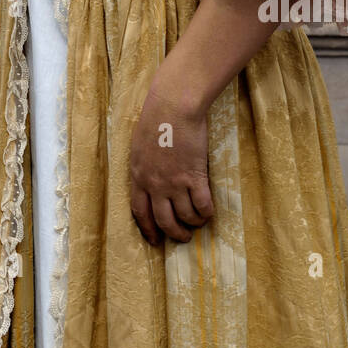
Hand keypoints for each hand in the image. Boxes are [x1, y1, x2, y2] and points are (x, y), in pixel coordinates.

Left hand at [129, 76, 213, 244]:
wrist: (173, 106)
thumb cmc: (156, 117)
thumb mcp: (139, 144)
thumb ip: (143, 165)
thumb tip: (150, 179)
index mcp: (138, 175)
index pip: (140, 212)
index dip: (148, 229)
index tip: (155, 240)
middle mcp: (154, 184)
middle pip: (163, 220)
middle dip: (174, 233)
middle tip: (182, 237)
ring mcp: (174, 182)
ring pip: (184, 216)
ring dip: (193, 224)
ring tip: (198, 223)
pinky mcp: (194, 177)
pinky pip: (202, 205)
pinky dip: (206, 212)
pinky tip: (209, 212)